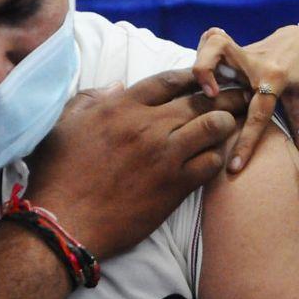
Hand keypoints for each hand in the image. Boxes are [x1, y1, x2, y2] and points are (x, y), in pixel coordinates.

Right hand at [25, 69, 248, 257]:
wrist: (64, 223)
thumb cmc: (57, 174)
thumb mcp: (63, 125)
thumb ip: (90, 99)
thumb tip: (117, 86)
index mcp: (121, 107)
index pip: (169, 80)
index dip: (193, 76)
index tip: (207, 77)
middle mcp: (147, 125)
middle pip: (199, 100)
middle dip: (224, 95)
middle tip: (240, 95)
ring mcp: (164, 155)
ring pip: (212, 126)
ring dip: (226, 123)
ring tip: (233, 124)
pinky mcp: (174, 185)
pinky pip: (210, 162)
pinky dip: (217, 157)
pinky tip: (217, 157)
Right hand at [191, 25, 298, 191]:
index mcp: (276, 79)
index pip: (258, 113)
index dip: (246, 143)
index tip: (233, 167)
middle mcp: (257, 62)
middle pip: (224, 55)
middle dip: (206, 72)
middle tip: (208, 98)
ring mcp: (243, 50)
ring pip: (214, 43)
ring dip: (202, 61)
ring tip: (200, 88)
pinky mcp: (233, 45)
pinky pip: (210, 40)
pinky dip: (201, 52)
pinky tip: (200, 73)